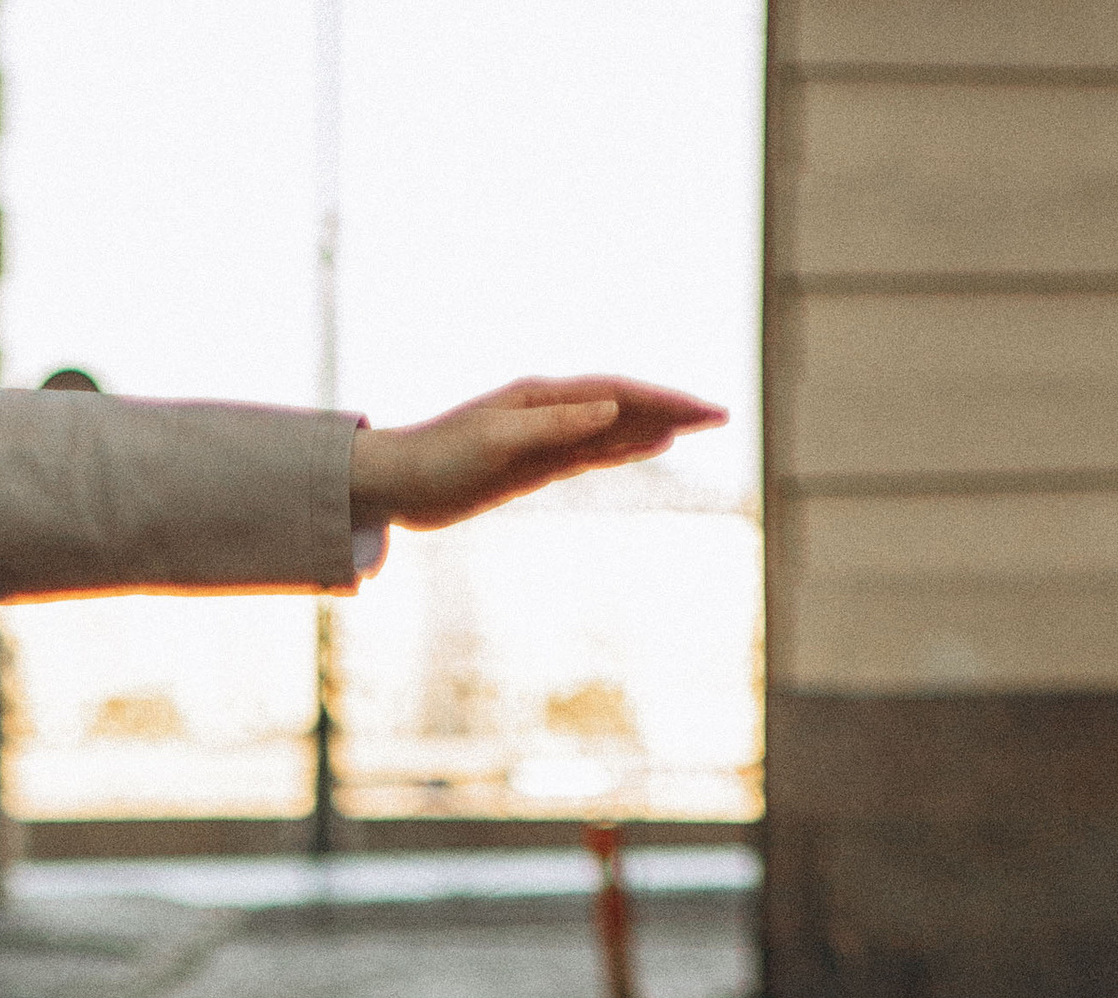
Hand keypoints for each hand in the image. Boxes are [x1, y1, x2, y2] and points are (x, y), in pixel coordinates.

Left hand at [352, 378, 726, 535]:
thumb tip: (612, 409)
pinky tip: (646, 448)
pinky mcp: (533, 466)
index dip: (664, 401)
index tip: (704, 413)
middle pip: (624, 406)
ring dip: (654, 426)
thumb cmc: (439, 460)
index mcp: (545, 398)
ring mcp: (544, 439)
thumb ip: (557, 427)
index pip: (619, 394)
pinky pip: (590, 454)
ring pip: (613, 429)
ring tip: (695, 426)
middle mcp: (551, 411)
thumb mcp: (498, 443)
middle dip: (672, 409)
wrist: (396, 483)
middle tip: (721, 416)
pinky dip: (622, 449)